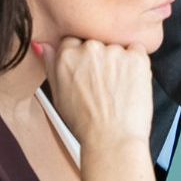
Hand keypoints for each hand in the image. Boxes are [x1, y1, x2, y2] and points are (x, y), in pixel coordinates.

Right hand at [38, 37, 152, 148]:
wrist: (111, 139)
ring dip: (119, 60)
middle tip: (105, 82)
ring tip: (118, 87)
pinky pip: (138, 50)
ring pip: (117, 46)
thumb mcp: (57, 95)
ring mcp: (114, 51)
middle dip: (101, 57)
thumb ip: (50, 65)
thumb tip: (43, 45)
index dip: (83, 58)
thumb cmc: (85, 123)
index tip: (89, 71)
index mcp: (67, 55)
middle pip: (97, 41)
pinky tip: (131, 83)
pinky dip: (137, 63)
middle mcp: (89, 48)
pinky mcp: (136, 57)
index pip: (74, 41)